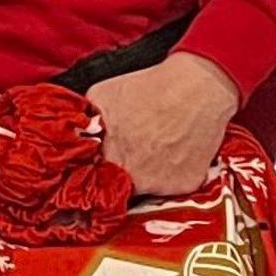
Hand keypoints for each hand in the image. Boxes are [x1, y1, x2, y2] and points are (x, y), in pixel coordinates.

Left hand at [86, 51, 240, 197]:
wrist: (198, 87)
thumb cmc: (151, 87)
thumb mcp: (103, 94)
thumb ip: (86, 119)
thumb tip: (77, 132)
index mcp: (112, 162)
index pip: (95, 180)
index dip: (99, 169)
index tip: (104, 160)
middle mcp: (138, 181)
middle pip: (122, 187)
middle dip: (123, 170)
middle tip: (133, 149)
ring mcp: (164, 187)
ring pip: (148, 187)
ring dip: (149, 172)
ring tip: (157, 144)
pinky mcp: (187, 185)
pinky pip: (173, 185)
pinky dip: (173, 171)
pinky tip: (175, 149)